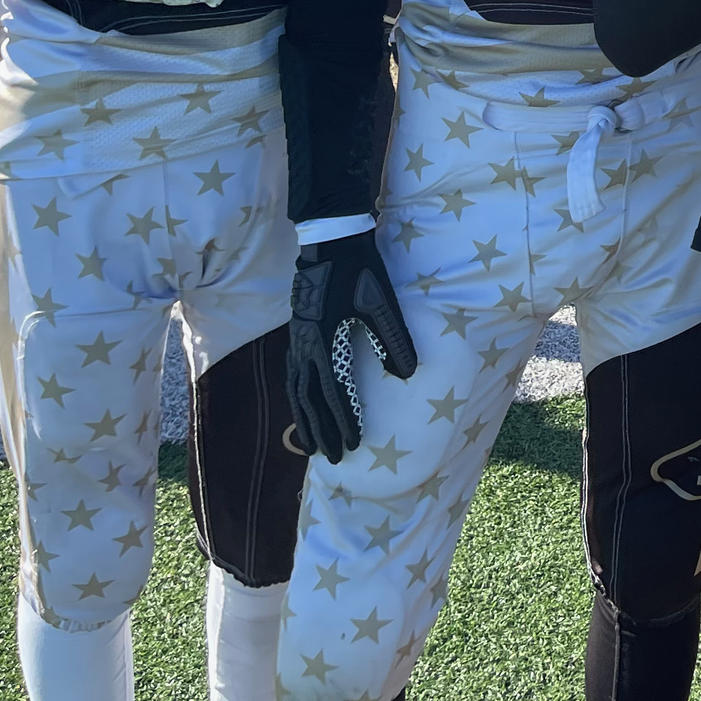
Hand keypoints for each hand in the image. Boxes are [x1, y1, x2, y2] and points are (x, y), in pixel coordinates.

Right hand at [286, 231, 418, 462]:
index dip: (344, 421)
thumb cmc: (359, 270)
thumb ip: (392, 339)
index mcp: (323, 341)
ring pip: (296, 391)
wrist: (331, 241)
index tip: (354, 445)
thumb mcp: (381, 303)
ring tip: (312, 446)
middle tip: (334, 459)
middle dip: (322, 431)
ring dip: (305, 420)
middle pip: (309, 400)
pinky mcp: (298, 333)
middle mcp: (304, 346)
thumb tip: (407, 375)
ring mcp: (297, 340)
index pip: (334, 392)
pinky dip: (297, 398)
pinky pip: (293, 376)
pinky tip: (302, 407)